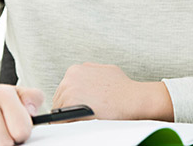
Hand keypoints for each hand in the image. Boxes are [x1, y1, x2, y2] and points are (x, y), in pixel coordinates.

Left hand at [52, 62, 172, 120]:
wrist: (132, 98)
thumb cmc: (123, 87)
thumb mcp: (105, 70)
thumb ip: (90, 72)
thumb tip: (83, 81)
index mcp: (75, 70)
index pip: (64, 90)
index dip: (70, 101)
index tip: (75, 108)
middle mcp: (69, 78)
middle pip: (60, 99)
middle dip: (68, 108)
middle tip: (81, 115)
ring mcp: (68, 90)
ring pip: (60, 110)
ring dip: (69, 116)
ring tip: (83, 119)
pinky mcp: (70, 103)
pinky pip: (62, 119)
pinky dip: (69, 123)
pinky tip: (80, 123)